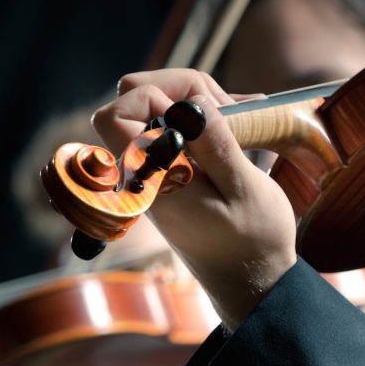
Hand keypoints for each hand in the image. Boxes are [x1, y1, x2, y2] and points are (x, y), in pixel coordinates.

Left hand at [91, 69, 296, 329]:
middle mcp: (143, 172)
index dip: (151, 98)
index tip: (197, 114)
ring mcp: (153, 170)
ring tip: (239, 116)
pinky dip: (200, 116)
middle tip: (224, 107)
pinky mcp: (168, 170)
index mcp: (152, 180)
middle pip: (129, 98)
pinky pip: (171, 126)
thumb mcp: (245, 190)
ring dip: (194, 100)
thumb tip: (191, 105)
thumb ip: (215, 145)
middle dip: (176, 88)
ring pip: (152, 107)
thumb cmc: (252, 240)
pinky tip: (237, 124)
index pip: (113, 116)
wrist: (249, 278)